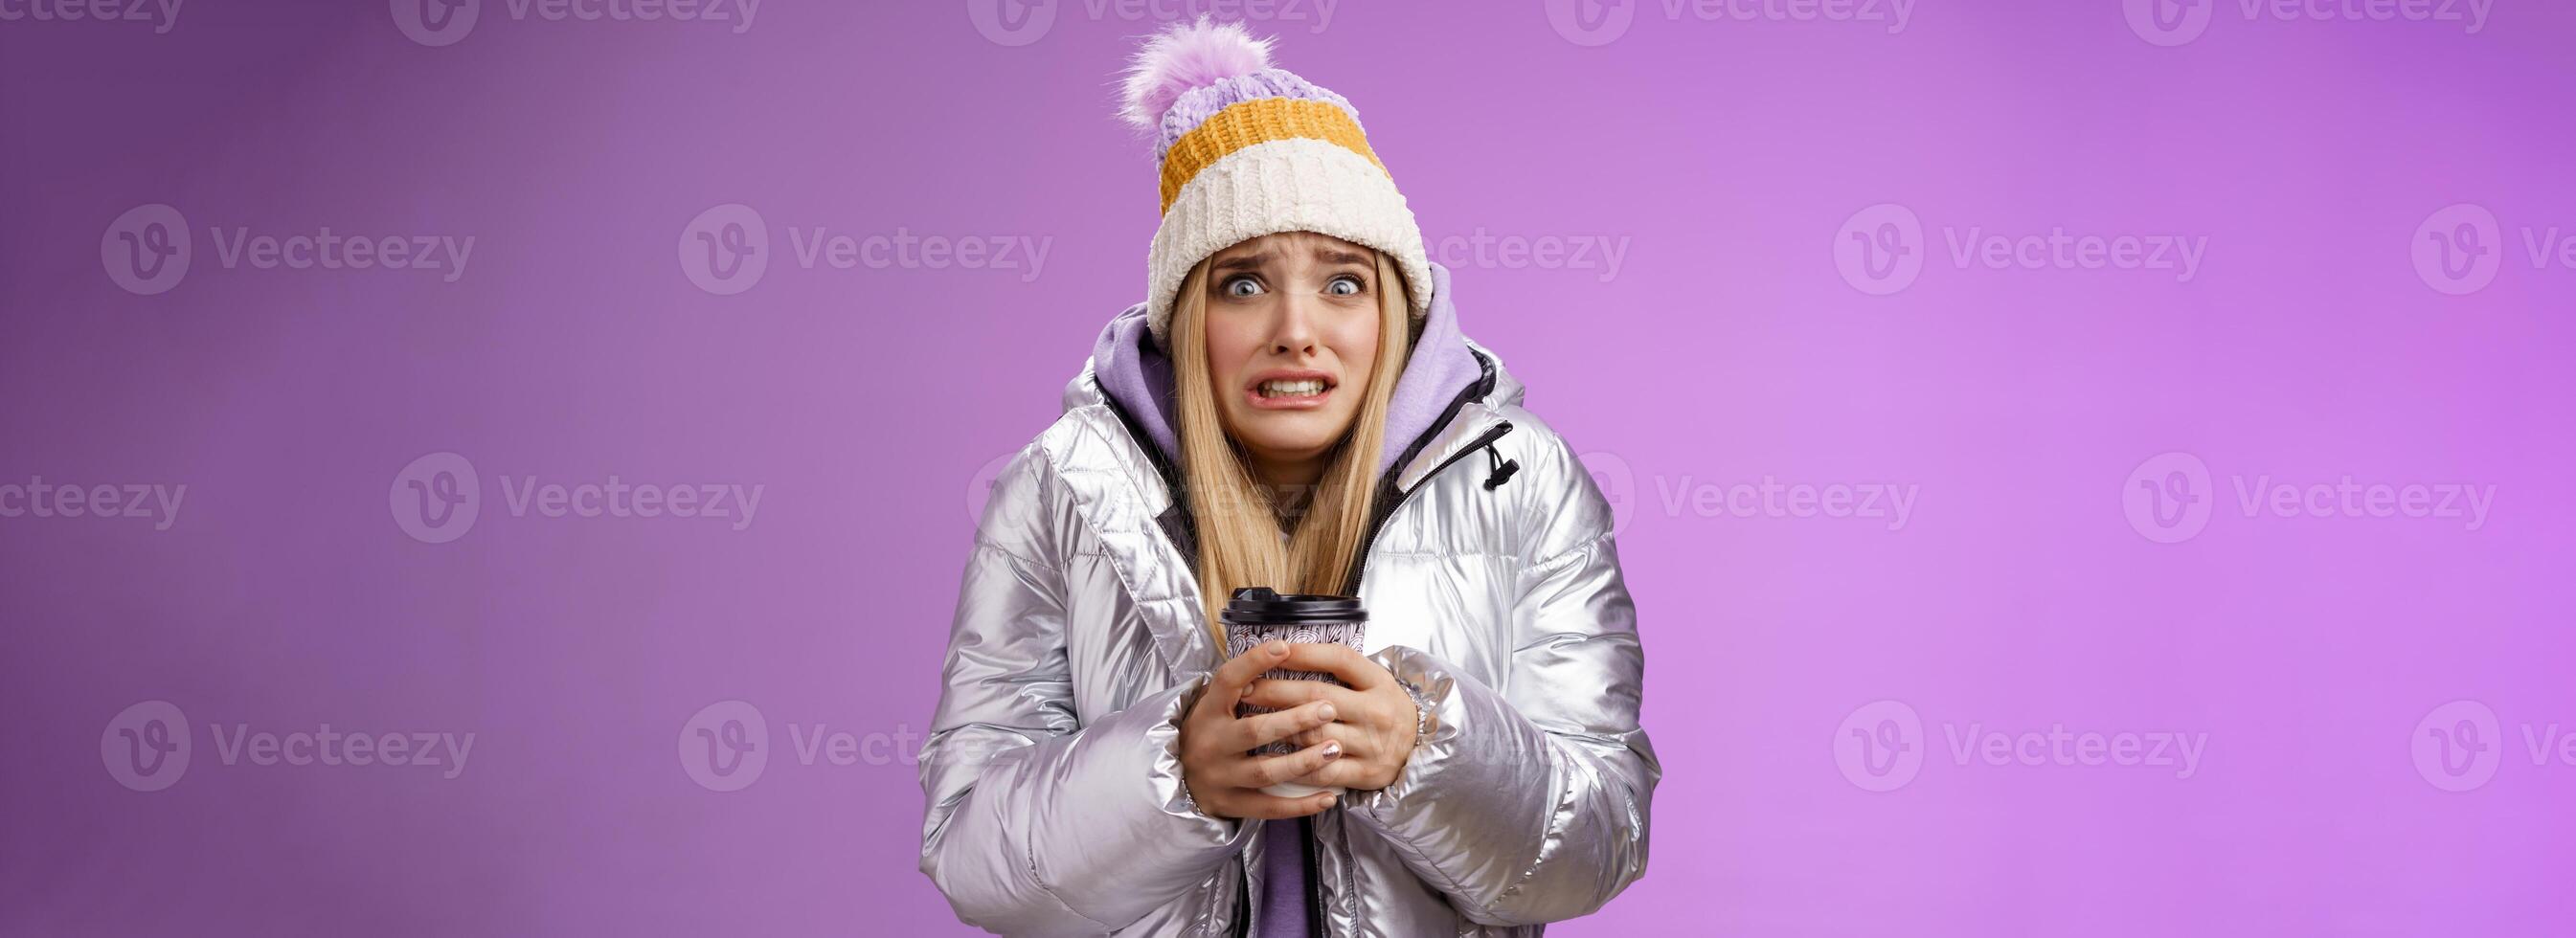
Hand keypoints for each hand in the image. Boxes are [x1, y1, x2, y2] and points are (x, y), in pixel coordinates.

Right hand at [1178, 640, 1346, 819]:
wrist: (1174, 778)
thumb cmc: (1208, 731)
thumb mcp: (1213, 703)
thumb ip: (1240, 684)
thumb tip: (1283, 649)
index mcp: (1207, 711)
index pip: (1227, 680)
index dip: (1254, 662)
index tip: (1283, 647)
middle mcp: (1211, 744)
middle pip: (1255, 731)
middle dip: (1294, 719)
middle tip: (1329, 707)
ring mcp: (1220, 777)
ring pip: (1265, 771)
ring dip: (1303, 761)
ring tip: (1334, 748)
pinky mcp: (1230, 805)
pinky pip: (1269, 808)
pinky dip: (1300, 804)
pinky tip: (1328, 796)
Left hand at [1240, 644, 1417, 791]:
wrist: (1422, 749)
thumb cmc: (1385, 709)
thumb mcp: (1375, 681)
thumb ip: (1340, 669)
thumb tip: (1288, 652)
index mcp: (1379, 682)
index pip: (1339, 659)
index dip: (1304, 653)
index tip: (1273, 650)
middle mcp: (1377, 711)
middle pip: (1317, 696)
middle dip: (1275, 691)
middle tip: (1245, 688)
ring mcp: (1372, 745)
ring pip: (1314, 734)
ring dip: (1279, 727)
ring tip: (1252, 721)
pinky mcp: (1365, 774)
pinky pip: (1321, 770)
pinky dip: (1295, 763)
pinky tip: (1273, 755)